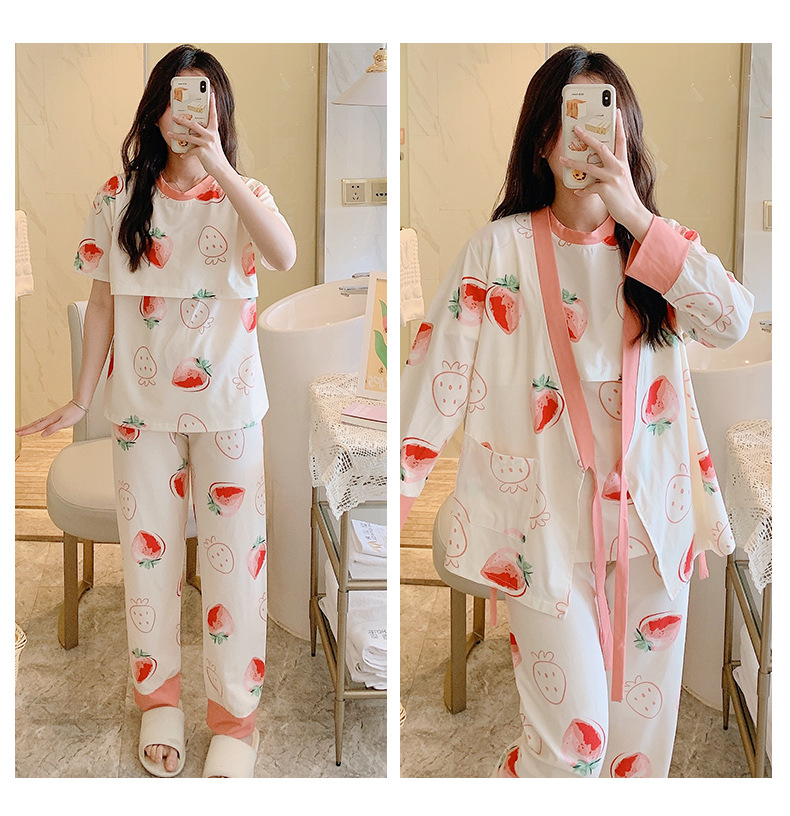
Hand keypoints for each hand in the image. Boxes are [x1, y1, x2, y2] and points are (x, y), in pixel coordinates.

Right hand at [15, 401, 87, 437]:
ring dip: (30, 426)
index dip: (27, 431)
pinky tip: (38, 426)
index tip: (19, 434)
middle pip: (35, 424)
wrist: (80, 404)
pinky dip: (38, 424)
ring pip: (38, 422)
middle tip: (16, 431)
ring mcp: (52, 417)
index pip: (37, 427)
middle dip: (25, 428)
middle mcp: (50, 418)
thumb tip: (42, 434)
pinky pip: (43, 421)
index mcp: (50, 420)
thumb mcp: (65, 423)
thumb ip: (53, 428)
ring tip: (23, 429)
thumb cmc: (74, 413)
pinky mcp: (56, 416)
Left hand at [168, 93, 230, 178]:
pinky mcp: (202, 152)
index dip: (212, 104)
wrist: (221, 169)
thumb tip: (193, 129)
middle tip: (174, 116)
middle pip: (194, 125)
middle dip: (182, 120)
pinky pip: (190, 151)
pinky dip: (185, 154)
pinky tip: (182, 155)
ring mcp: (206, 143)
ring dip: (177, 135)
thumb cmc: (216, 155)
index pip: (213, 115)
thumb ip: (206, 134)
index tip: (211, 94)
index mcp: (214, 131)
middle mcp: (211, 135)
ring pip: (188, 137)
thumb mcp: (213, 142)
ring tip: (169, 133)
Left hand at [558, 109, 652, 241]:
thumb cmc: (624, 196)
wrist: (633, 213)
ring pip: (589, 166)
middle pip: (601, 147)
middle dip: (587, 137)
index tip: (617, 111)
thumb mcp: (621, 178)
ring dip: (573, 163)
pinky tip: (577, 192)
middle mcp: (618, 167)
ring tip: (562, 159)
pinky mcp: (606, 189)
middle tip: (576, 129)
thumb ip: (611, 169)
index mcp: (622, 162)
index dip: (619, 125)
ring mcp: (612, 178)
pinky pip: (589, 188)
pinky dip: (582, 190)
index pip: (621, 139)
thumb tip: (596, 164)